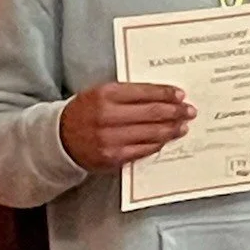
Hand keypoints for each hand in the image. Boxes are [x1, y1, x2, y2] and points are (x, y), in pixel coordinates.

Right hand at [59, 82, 194, 170]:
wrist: (60, 139)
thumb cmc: (86, 112)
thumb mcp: (100, 94)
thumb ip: (128, 93)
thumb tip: (162, 96)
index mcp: (105, 94)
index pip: (144, 92)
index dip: (166, 94)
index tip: (180, 95)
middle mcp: (107, 116)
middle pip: (152, 112)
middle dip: (175, 111)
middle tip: (189, 111)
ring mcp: (110, 138)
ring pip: (151, 132)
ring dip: (171, 129)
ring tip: (183, 125)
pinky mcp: (113, 157)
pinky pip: (144, 149)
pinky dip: (158, 143)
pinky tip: (166, 138)